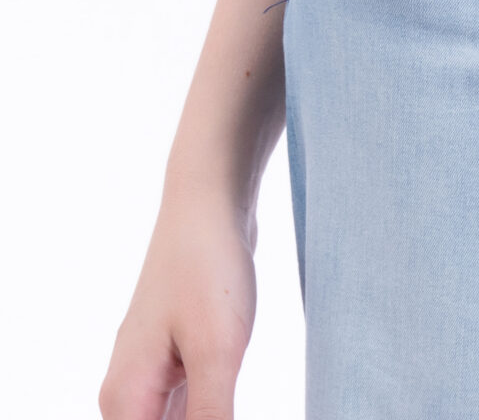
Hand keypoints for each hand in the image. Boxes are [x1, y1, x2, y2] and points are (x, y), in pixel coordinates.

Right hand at [99, 191, 256, 419]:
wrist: (208, 199)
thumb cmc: (209, 266)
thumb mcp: (218, 351)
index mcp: (126, 402)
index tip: (219, 414)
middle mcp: (128, 398)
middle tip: (229, 404)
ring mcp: (149, 380)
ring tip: (231, 395)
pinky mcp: (175, 365)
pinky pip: (189, 415)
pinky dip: (211, 419)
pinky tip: (233, 405)